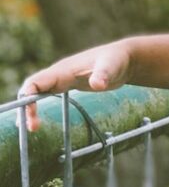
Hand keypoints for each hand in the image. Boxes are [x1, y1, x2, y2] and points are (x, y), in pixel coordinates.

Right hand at [15, 41, 131, 132]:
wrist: (123, 58)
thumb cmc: (116, 61)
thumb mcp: (111, 68)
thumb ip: (103, 75)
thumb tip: (97, 85)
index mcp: (63, 70)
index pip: (36, 82)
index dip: (28, 97)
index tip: (30, 115)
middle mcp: (59, 74)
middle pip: (33, 89)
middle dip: (27, 106)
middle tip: (32, 128)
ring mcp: (63, 79)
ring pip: (38, 92)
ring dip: (31, 108)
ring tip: (32, 127)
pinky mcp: (69, 84)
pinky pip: (48, 94)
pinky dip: (40, 106)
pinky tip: (40, 120)